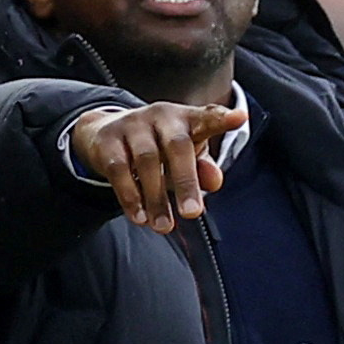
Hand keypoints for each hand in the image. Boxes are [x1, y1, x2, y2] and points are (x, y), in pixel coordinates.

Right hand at [70, 103, 247, 232]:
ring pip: (147, 160)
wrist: (105, 132)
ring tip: (164, 226)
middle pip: (177, 146)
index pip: (207, 116)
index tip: (239, 118)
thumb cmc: (157, 145)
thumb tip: (215, 182)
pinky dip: (130, 196)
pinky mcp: (108, 139)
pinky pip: (119, 169)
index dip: (222, 118)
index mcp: (186, 119)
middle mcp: (161, 116)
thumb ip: (202, 167)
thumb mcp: (183, 154)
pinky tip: (140, 217)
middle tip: (193, 213)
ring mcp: (133, 125)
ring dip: (156, 198)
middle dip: (186, 181)